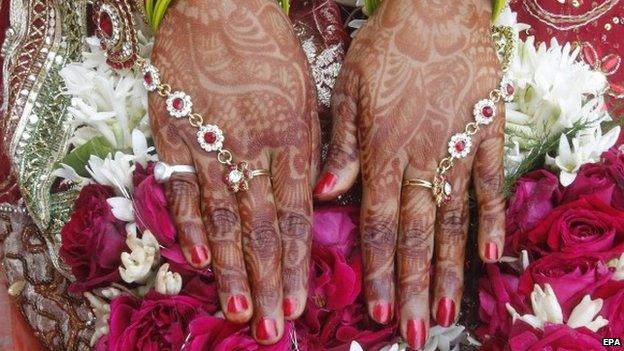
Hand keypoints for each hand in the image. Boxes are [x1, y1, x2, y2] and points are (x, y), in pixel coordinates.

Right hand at [149, 0, 318, 343]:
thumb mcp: (310, 94)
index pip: (296, 216)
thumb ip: (318, 148)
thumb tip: (324, 198)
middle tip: (270, 328)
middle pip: (263, 228)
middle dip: (268, 282)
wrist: (221, 5)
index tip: (298, 304)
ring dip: (231, 267)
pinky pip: (182, 185)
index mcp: (294, 140)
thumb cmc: (272, 49)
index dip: (297, 264)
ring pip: (225, 216)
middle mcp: (255, 149)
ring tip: (237, 309)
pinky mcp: (175, 131)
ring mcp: (213, 142)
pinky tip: (198, 257)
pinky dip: (189, 223)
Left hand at [314, 1, 504, 348]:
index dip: (378, 270)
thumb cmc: (386, 47)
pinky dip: (491, 218)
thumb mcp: (348, 89)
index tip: (380, 310)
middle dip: (414, 287)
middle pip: (415, 234)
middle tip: (418, 333)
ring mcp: (456, 148)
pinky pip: (488, 182)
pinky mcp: (486, 133)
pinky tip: (492, 254)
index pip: (377, 224)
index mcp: (381, 150)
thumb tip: (326, 195)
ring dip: (450, 268)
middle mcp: (418, 158)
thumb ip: (341, 146)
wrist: (435, 9)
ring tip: (450, 309)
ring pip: (451, 219)